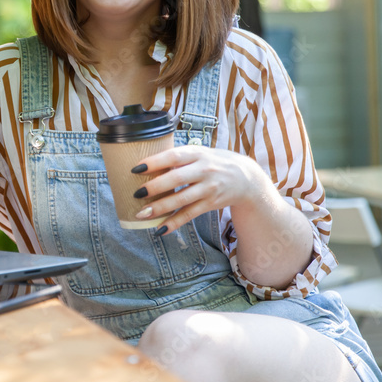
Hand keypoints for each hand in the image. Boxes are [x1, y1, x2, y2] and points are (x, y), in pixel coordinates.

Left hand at [132, 146, 271, 233]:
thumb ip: (178, 157)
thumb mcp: (199, 152)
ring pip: (181, 199)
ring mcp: (208, 188)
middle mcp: (204, 170)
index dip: (154, 162)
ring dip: (160, 208)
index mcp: (197, 153)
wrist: (246, 178)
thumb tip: (147, 163)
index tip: (135, 168)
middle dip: (154, 187)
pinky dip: (174, 223)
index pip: (173, 156)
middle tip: (136, 193)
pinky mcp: (210, 204)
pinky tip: (160, 229)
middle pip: (176, 179)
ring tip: (142, 213)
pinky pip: (190, 214)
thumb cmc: (214, 162)